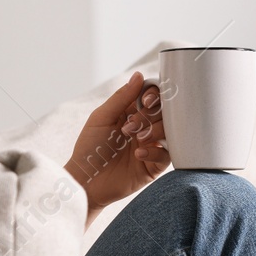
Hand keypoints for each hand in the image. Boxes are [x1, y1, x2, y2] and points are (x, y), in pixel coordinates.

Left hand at [64, 71, 169, 215]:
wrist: (85, 180)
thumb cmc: (90, 148)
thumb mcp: (101, 118)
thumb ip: (121, 98)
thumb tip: (139, 75)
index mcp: (133, 112)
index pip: (154, 96)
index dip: (155, 95)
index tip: (146, 101)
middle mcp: (145, 127)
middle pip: (165, 112)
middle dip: (150, 116)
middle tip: (131, 126)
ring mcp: (151, 146)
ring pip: (169, 132)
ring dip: (154, 132)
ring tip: (136, 139)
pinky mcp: (153, 166)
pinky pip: (166, 156)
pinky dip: (154, 153)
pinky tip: (138, 155)